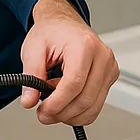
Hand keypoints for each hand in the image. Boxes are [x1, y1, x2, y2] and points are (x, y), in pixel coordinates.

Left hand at [20, 0, 118, 126]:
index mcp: (84, 45)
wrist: (64, 25)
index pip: (74, 83)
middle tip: (43, 114)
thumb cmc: (52, 33)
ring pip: (93, 107)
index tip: (43, 110)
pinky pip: (96, 106)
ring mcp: (109, 68)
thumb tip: (29, 100)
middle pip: (86, 99)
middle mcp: (102, 56)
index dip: (57, 103)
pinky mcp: (110, 78)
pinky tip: (66, 100)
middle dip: (62, 113)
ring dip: (69, 115)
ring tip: (53, 103)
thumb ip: (30, 75)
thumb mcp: (33, 48)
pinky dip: (78, 111)